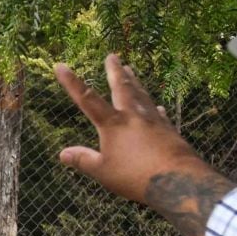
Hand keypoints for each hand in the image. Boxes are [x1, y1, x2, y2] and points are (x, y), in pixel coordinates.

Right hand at [54, 53, 232, 235]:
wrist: (175, 180)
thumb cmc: (135, 177)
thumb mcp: (103, 172)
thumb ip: (83, 160)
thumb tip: (62, 153)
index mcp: (113, 124)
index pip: (87, 100)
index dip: (72, 83)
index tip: (61, 66)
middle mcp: (133, 116)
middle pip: (122, 88)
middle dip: (115, 71)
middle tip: (112, 56)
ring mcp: (153, 120)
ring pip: (142, 95)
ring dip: (135, 81)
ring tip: (131, 70)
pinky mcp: (168, 130)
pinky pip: (159, 114)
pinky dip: (155, 108)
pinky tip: (158, 108)